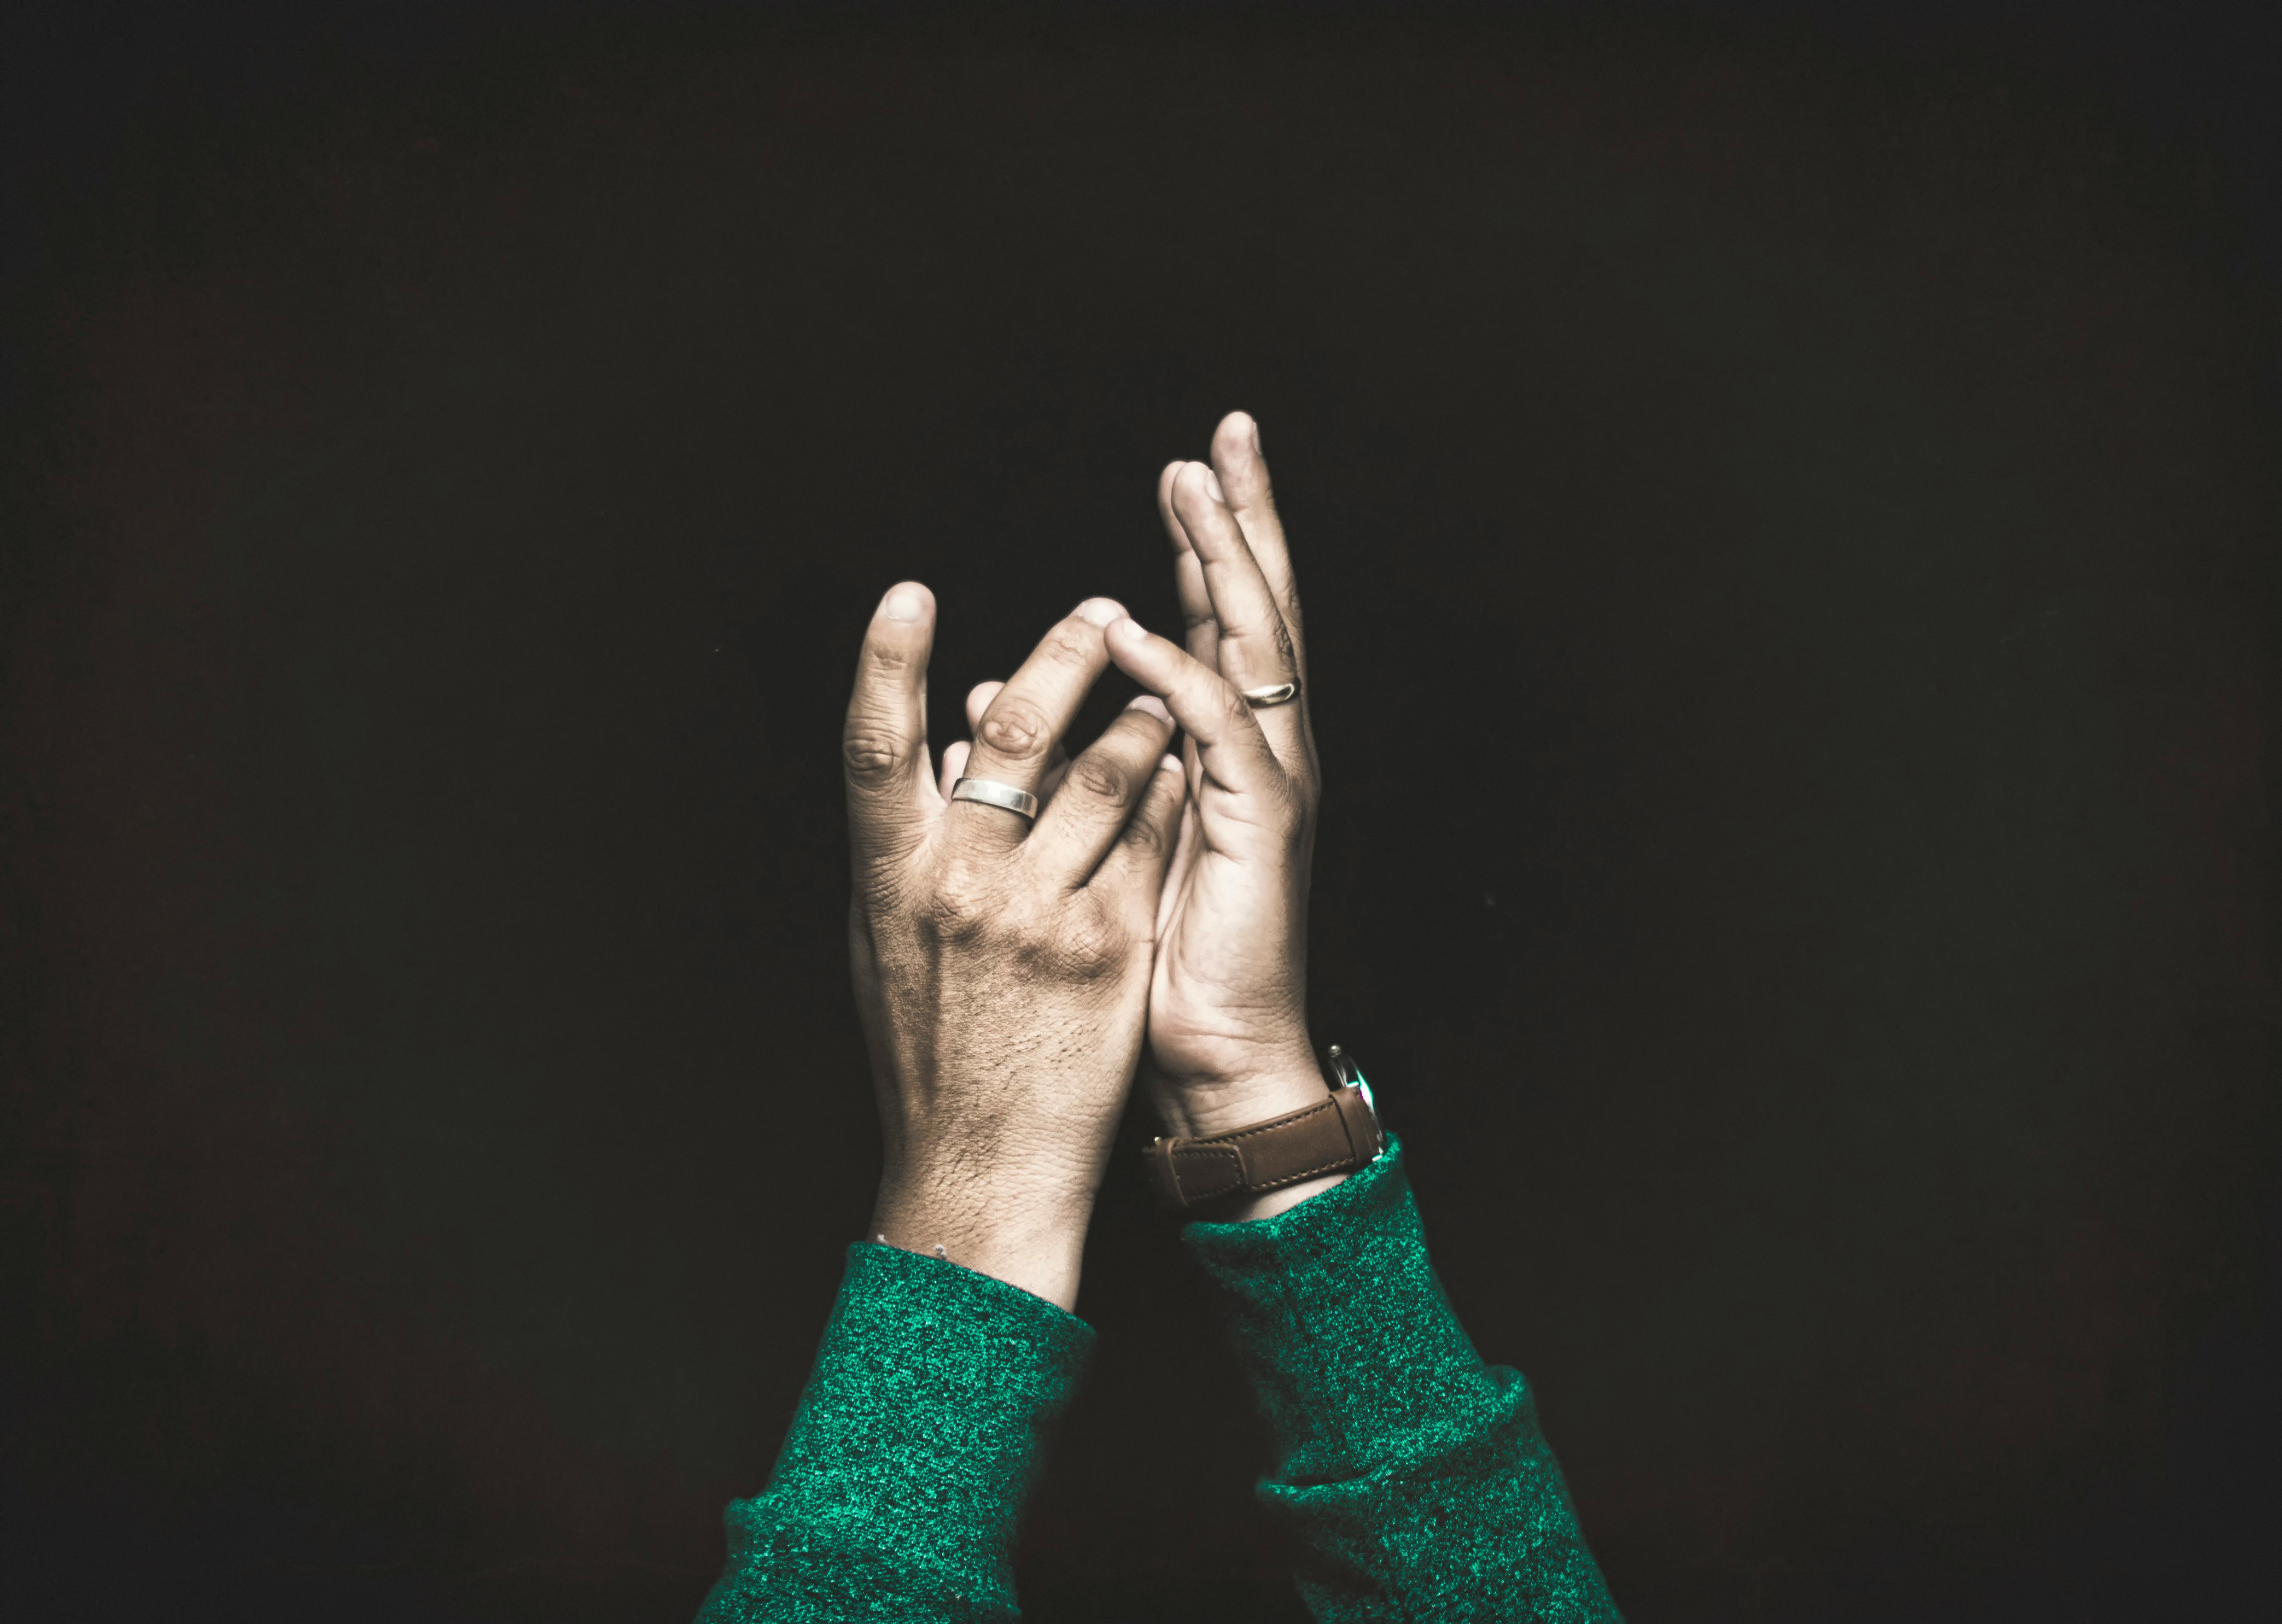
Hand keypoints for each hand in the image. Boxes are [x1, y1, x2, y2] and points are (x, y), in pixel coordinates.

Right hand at [843, 587, 1185, 1306]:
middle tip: (1100, 609)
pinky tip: (1188, 766)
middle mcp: (960, 885)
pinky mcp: (1110, 946)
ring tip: (1163, 686)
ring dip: (1140, 714)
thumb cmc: (927, 1043)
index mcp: (890, 877)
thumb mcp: (888, 940)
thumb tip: (948, 743)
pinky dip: (1171, 791)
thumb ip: (913, 842)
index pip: (875, 746)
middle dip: (1062, 656)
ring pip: (1107, 776)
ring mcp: (1041, 914)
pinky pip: (1152, 841)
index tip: (908, 593)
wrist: (983, 1160)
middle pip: (1013, 737)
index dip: (886, 663)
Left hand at [1105, 413, 1336, 1218]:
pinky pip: (1222, 732)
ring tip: (1191, 490)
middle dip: (1244, 517)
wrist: (1216, 1052)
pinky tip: (1138, 630)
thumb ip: (1056, 757)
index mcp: (1226, 747)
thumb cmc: (1157, 956)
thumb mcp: (1099, 837)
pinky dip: (1180, 676)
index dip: (1209, 541)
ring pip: (1255, 647)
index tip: (1190, 464)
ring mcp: (1270, 781)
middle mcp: (1264, 749)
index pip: (1222, 618)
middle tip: (1227, 433)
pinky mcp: (1258, 825)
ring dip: (1222, 563)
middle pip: (1260, 606)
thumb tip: (982, 699)